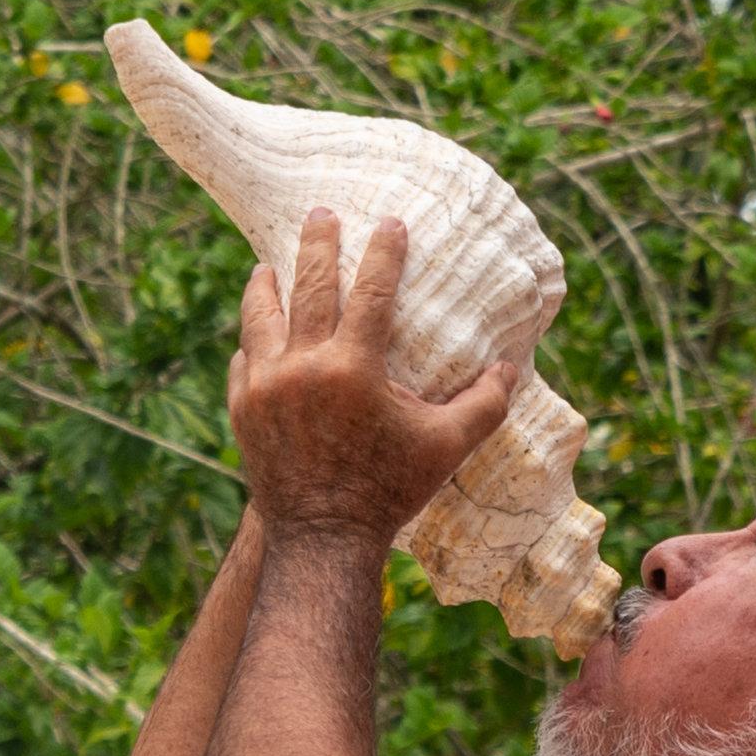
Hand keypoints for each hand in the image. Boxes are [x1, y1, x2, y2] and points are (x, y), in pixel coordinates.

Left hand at [226, 208, 524, 550]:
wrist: (322, 542)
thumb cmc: (389, 493)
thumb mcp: (446, 448)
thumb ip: (484, 403)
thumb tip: (511, 367)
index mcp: (354, 367)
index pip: (371, 291)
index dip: (384, 252)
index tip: (390, 221)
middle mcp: (303, 366)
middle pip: (309, 286)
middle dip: (318, 244)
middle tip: (321, 213)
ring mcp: (266, 387)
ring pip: (261, 317)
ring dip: (267, 285)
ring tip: (266, 265)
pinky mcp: (244, 410)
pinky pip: (245, 361)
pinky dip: (253, 342)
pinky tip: (258, 334)